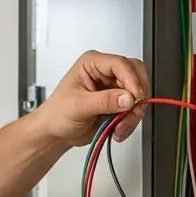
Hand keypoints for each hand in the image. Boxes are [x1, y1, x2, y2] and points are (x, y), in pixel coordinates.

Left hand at [35, 50, 150, 145]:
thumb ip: (104, 101)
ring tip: (119, 127)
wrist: (56, 132)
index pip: (121, 64)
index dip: (132, 80)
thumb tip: (127, 98)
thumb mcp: (78, 106)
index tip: (135, 97)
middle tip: (130, 113)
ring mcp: (114, 88)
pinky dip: (130, 121)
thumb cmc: (57, 113)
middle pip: (136, 75)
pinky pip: (135, 109)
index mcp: (93, 64)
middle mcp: (106, 73)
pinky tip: (117, 130)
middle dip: (137, 96)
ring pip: (139, 94)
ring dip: (133, 114)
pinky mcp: (119, 103)